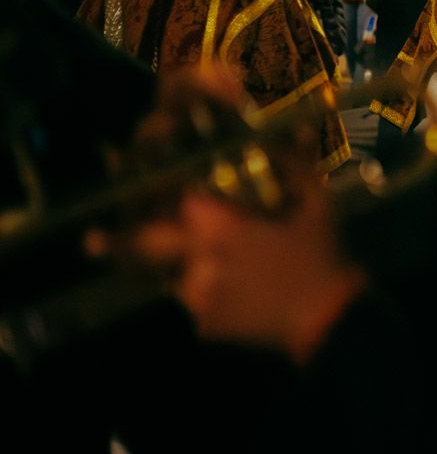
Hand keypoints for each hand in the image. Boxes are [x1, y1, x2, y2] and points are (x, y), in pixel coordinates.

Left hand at [124, 67, 363, 363]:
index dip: (161, 192)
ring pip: (167, 276)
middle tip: (91, 240)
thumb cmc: (321, 253)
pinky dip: (199, 292)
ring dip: (165, 268)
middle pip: (142, 249)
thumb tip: (291, 129)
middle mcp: (196, 261)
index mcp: (218, 226)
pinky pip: (191, 302)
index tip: (145, 182)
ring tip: (166, 270)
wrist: (327, 319)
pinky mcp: (205, 324)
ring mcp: (196, 297)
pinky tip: (221, 290)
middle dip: (114, 243)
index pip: (175, 202)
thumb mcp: (315, 202)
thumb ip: (295, 164)